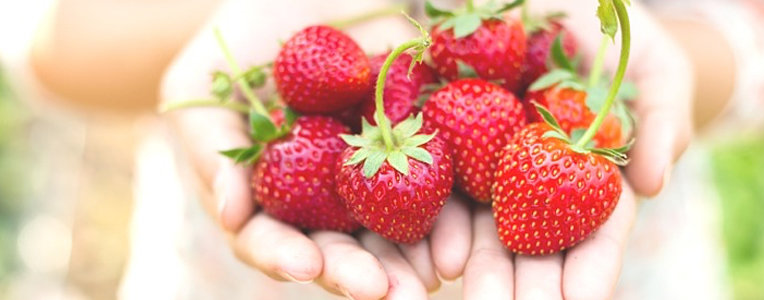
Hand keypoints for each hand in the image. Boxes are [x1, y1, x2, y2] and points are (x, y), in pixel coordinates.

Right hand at [159, 1, 470, 298]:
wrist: (302, 0)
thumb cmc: (236, 45)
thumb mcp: (199, 88)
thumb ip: (208, 152)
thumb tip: (233, 216)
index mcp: (272, 195)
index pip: (274, 240)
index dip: (285, 257)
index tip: (305, 266)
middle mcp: (324, 198)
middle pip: (342, 251)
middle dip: (361, 276)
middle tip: (387, 294)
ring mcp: (375, 175)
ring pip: (394, 231)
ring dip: (414, 261)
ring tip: (436, 274)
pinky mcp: (418, 143)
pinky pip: (438, 183)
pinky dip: (451, 215)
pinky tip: (462, 237)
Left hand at [457, 1, 693, 298]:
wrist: (565, 18)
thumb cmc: (625, 47)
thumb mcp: (657, 73)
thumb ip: (662, 121)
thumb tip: (654, 184)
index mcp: (598, 182)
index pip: (598, 235)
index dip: (592, 269)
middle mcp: (547, 187)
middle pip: (539, 247)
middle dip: (529, 289)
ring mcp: (501, 172)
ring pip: (490, 232)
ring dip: (483, 274)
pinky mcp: (461, 149)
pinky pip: (449, 189)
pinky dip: (445, 227)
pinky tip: (440, 259)